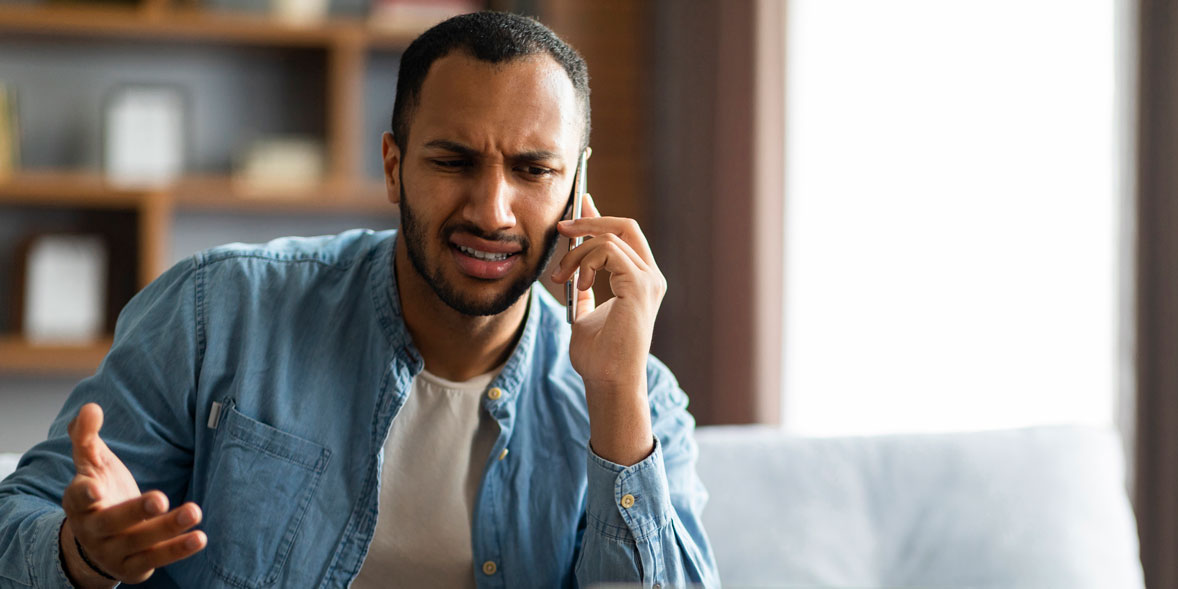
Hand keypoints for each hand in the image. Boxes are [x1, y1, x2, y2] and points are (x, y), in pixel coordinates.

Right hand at [60, 403, 205, 587]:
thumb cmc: (100, 493)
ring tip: (194, 511)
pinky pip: (156, 560)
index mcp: (78, 502)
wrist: (97, 543)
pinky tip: (200, 537)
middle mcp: (93, 530)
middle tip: (160, 498)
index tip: (95, 488)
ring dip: (167, 529)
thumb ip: (87, 437)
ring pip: (139, 542)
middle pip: (112, 522)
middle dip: (135, 511)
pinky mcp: (133, 567)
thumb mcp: (92, 464)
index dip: (84, 494)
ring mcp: (112, 551)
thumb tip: (91, 408)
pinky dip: (178, 550)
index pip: (77, 498)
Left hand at [551, 194, 665, 464]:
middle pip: (624, 225)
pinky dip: (586, 261)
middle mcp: (651, 276)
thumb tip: (572, 266)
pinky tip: (577, 284)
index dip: (599, 215)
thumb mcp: (583, 313)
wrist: (608, 382)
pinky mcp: (639, 286)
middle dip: (589, 220)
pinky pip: (608, 251)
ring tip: (561, 277)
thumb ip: (583, 288)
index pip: (623, 234)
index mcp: (641, 281)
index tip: (578, 203)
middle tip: (561, 226)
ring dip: (577, 251)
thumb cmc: (598, 356)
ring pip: (609, 238)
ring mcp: (649, 280)